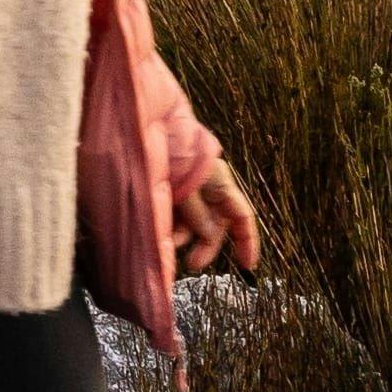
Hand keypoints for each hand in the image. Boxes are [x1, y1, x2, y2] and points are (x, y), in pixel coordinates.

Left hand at [168, 135, 268, 277]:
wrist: (144, 126)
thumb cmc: (169, 151)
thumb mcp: (185, 186)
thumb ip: (197, 213)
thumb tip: (208, 235)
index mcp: (219, 182)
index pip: (241, 216)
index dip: (247, 241)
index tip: (247, 265)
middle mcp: (208, 187)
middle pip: (216, 224)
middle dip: (206, 246)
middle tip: (193, 264)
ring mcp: (190, 190)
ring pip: (194, 223)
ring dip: (184, 236)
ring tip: (168, 241)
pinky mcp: (172, 191)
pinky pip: (178, 216)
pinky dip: (172, 226)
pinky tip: (161, 231)